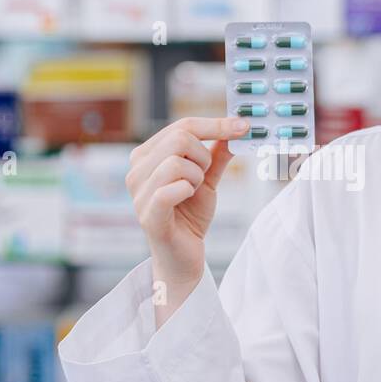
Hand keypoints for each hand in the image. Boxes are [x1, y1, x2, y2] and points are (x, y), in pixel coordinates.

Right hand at [127, 116, 249, 295]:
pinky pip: (173, 188)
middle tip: (202, 178)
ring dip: (196, 178)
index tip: (243, 125)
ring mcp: (138, 192)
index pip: (182, 126)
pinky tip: (186, 201)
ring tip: (192, 193)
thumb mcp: (207, 180)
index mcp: (147, 156)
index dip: (215, 124)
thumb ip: (217, 155)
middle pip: (179, 138)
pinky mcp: (148, 214)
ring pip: (176, 162)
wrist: (184, 257)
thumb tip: (235, 128)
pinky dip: (188, 191)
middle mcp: (136, 170)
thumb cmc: (190, 217)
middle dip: (203, 157)